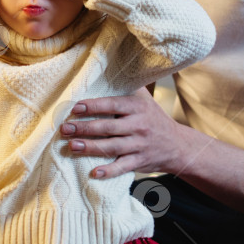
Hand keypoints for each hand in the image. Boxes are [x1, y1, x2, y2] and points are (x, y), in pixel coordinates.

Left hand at [59, 87, 181, 178]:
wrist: (178, 145)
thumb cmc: (154, 118)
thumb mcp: (145, 99)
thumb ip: (128, 87)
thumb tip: (107, 70)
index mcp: (138, 108)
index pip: (113, 105)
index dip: (93, 106)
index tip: (76, 108)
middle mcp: (139, 126)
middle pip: (108, 127)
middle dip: (84, 128)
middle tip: (65, 128)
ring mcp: (139, 145)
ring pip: (112, 147)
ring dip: (90, 147)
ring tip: (71, 146)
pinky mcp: (140, 162)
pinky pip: (122, 167)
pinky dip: (109, 171)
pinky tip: (94, 173)